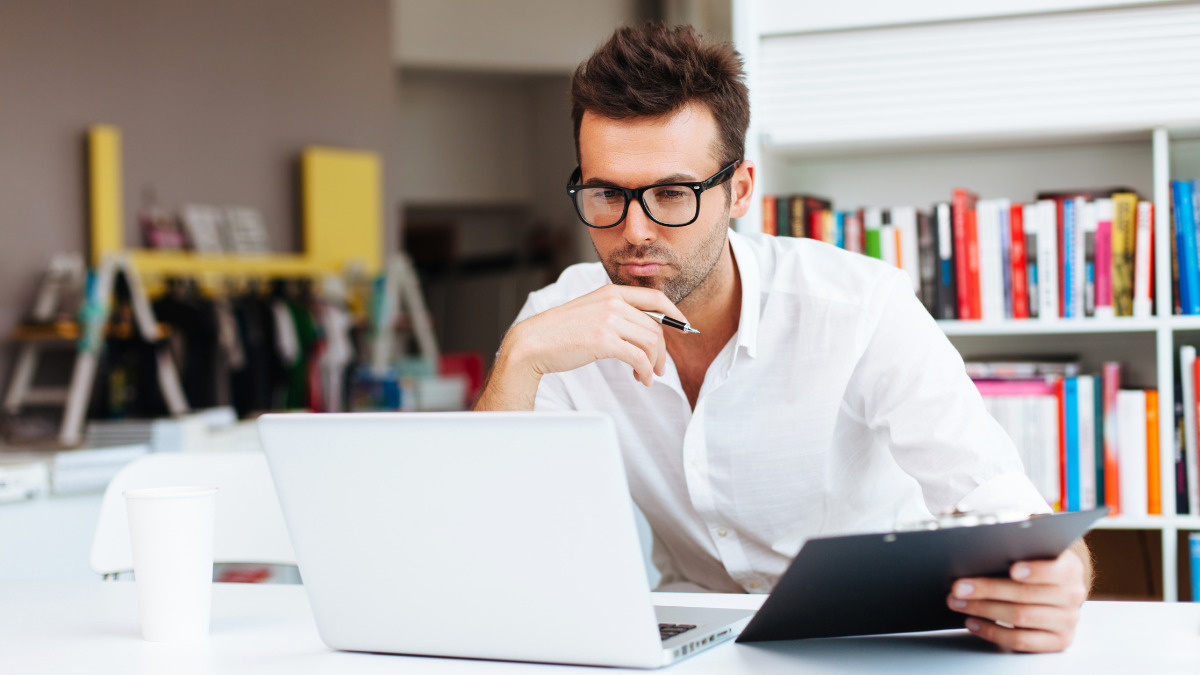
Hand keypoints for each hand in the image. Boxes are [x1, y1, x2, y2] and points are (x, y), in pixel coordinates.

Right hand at [475, 285, 687, 409]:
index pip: (656, 298)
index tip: (683, 328)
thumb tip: (645, 327)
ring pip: (650, 342)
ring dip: (653, 363)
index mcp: (611, 291)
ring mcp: (608, 320)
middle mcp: (612, 302)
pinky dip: (644, 372)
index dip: (675, 314)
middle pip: (655, 326)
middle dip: (662, 351)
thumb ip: (616, 312)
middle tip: (658, 367)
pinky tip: (639, 379)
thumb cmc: (560, 332)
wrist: (533, 343)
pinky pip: (639, 357)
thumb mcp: (591, 311)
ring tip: (646, 376)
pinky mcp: (604, 341)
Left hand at [947, 546, 1088, 652]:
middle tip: (958, 587)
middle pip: (1026, 595)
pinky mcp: (1057, 641)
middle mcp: (1072, 596)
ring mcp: (1066, 621)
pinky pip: (1020, 640)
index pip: (1055, 570)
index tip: (1012, 569)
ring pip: (1019, 617)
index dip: (1035, 570)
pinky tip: (972, 622)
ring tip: (957, 602)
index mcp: (1070, 568)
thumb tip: (976, 539)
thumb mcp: (1035, 549)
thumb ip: (1017, 544)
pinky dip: (992, 631)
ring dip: (982, 610)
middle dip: (987, 590)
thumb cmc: (1037, 564)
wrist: (1060, 589)